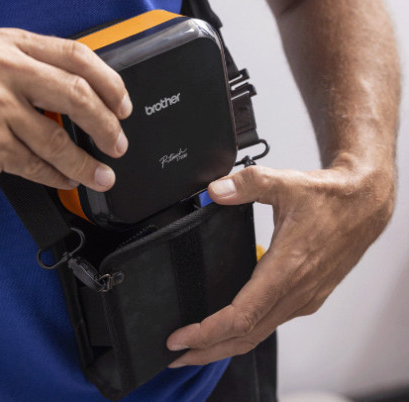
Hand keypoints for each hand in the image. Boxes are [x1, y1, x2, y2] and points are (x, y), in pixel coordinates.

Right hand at [0, 28, 131, 188]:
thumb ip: (29, 68)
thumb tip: (78, 92)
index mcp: (8, 44)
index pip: (77, 57)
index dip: (110, 82)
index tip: (123, 104)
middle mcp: (4, 71)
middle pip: (78, 96)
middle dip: (107, 125)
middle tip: (118, 142)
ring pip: (59, 140)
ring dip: (87, 163)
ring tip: (101, 174)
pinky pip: (35, 165)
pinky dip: (56, 176)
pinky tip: (65, 179)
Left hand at [166, 161, 394, 365]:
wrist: (362, 206)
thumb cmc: (330, 199)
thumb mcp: (285, 183)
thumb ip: (247, 184)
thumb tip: (216, 191)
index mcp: (287, 269)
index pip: (242, 316)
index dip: (208, 332)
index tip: (181, 339)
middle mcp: (296, 291)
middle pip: (246, 336)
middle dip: (207, 350)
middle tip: (175, 356)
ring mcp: (304, 297)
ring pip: (258, 333)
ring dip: (225, 344)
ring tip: (197, 347)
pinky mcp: (308, 295)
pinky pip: (271, 322)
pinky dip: (246, 332)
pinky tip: (231, 327)